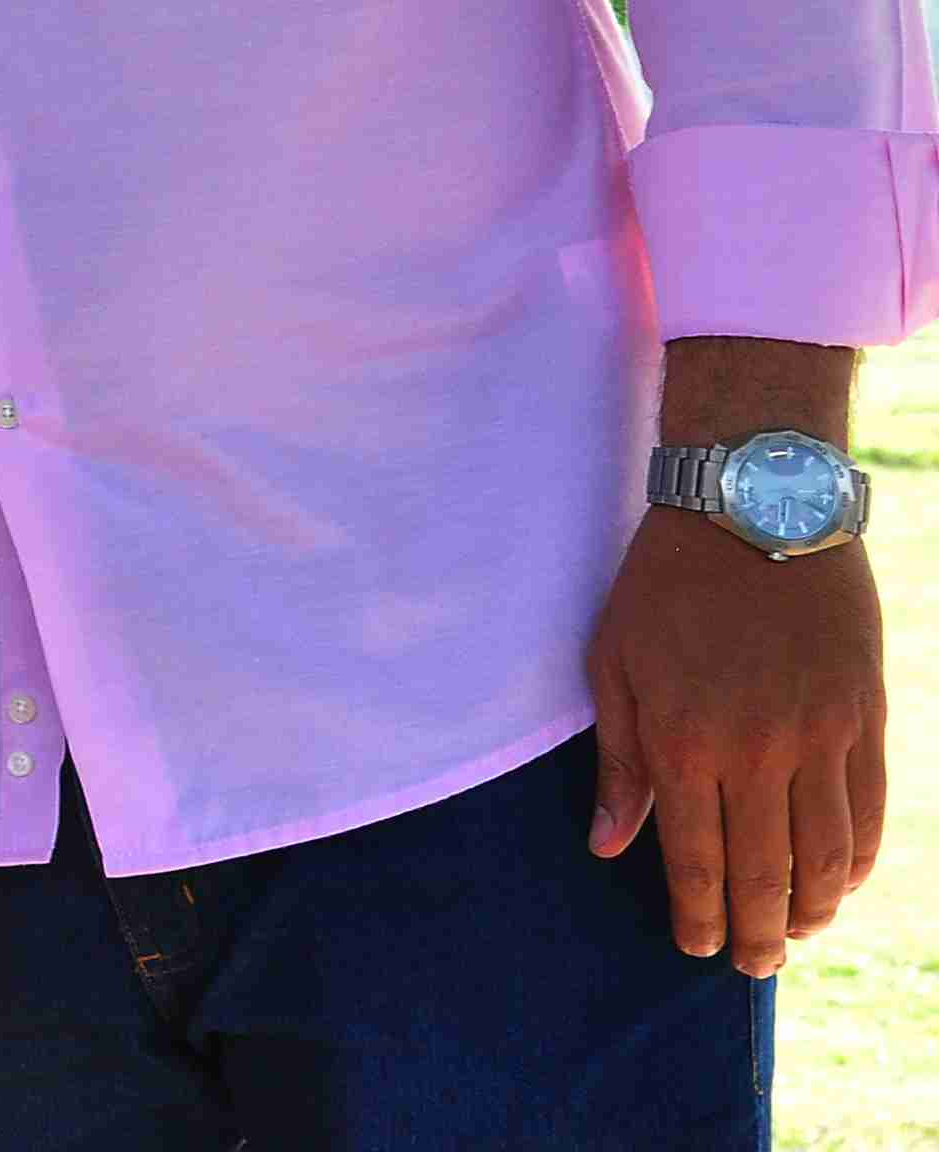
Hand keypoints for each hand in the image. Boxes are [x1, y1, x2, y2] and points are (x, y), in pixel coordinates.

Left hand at [584, 511, 887, 974]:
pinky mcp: (865, 718)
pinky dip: (858, 859)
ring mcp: (820, 737)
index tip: (697, 948)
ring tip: (795, 933)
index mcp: (685, 742)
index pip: (697, 859)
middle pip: (766, 872)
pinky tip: (840, 882)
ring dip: (813, 907)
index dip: (699, 914)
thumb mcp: (613, 664)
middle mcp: (757, 752)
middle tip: (752, 968)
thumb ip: (619, 763)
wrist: (754, 513)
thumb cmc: (663, 587)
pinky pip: (870, 812)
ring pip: (826, 854)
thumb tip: (610, 845)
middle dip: (758, 932)